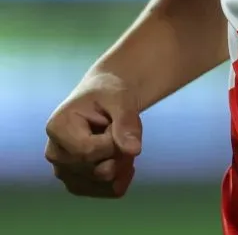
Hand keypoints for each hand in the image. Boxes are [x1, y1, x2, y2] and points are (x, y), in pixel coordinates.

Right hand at [45, 74, 141, 197]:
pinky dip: (124, 175)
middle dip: (121, 151)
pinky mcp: (78, 184)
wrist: (105, 99)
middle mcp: (55, 154)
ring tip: (120, 140)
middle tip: (122, 129)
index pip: (88, 152)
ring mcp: (64, 172)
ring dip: (123, 162)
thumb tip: (134, 150)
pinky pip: (109, 191)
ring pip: (105, 183)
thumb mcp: (120, 98)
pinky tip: (124, 156)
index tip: (116, 122)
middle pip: (98, 170)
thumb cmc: (109, 94)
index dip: (113, 141)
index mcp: (57, 128)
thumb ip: (126, 121)